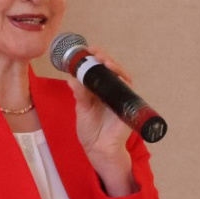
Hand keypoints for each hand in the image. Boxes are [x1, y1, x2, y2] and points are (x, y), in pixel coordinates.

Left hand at [66, 44, 139, 196]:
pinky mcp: (128, 104)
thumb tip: (71, 79)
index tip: (87, 50)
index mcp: (97, 89)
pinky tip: (117, 75)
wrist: (99, 149)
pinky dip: (123, 79)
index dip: (94, 57)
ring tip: (103, 61)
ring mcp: (120, 96)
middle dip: (104, 57)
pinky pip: (128, 88)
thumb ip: (79, 95)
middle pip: (111, 68)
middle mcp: (110, 90)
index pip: (97, 68)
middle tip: (95, 52)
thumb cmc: (91, 130)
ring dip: (113, 65)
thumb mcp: (82, 110)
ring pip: (120, 74)